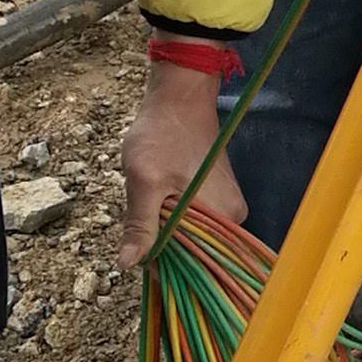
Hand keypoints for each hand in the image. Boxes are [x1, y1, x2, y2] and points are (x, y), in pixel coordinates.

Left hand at [119, 63, 248, 268]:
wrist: (179, 98)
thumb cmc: (163, 133)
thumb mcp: (144, 181)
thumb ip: (139, 225)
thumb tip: (128, 264)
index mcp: (223, 218)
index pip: (193, 262)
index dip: (160, 261)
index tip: (136, 250)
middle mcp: (234, 218)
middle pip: (192, 251)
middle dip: (162, 241)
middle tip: (141, 212)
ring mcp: (228, 207)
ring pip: (189, 235)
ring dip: (164, 228)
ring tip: (151, 199)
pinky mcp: (219, 197)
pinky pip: (194, 221)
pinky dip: (172, 216)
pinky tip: (160, 196)